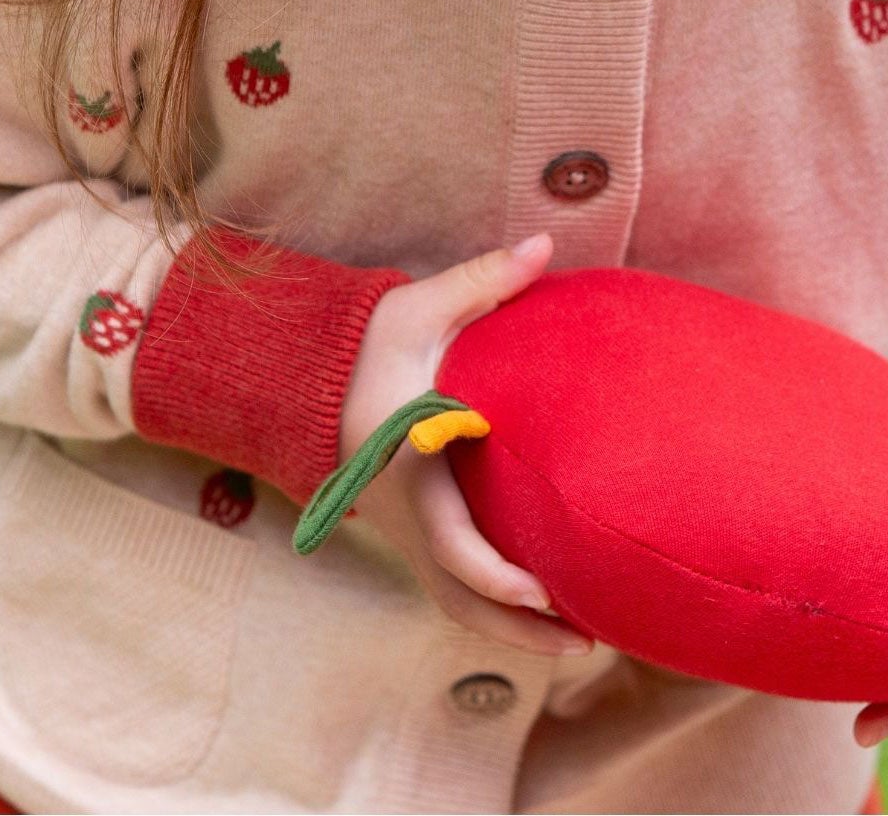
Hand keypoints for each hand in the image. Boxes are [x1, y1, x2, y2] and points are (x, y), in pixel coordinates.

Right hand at [338, 229, 594, 658]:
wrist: (301, 375)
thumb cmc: (365, 341)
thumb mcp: (418, 309)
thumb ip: (481, 281)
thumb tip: (543, 245)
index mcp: (405, 468)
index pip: (450, 543)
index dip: (496, 576)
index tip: (542, 593)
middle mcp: (402, 514)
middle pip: (459, 598)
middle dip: (520, 629)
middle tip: (587, 639)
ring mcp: (400, 531)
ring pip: (453, 603)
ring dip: (509, 630)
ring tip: (577, 641)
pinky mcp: (406, 531)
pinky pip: (448, 587)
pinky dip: (490, 608)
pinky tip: (539, 607)